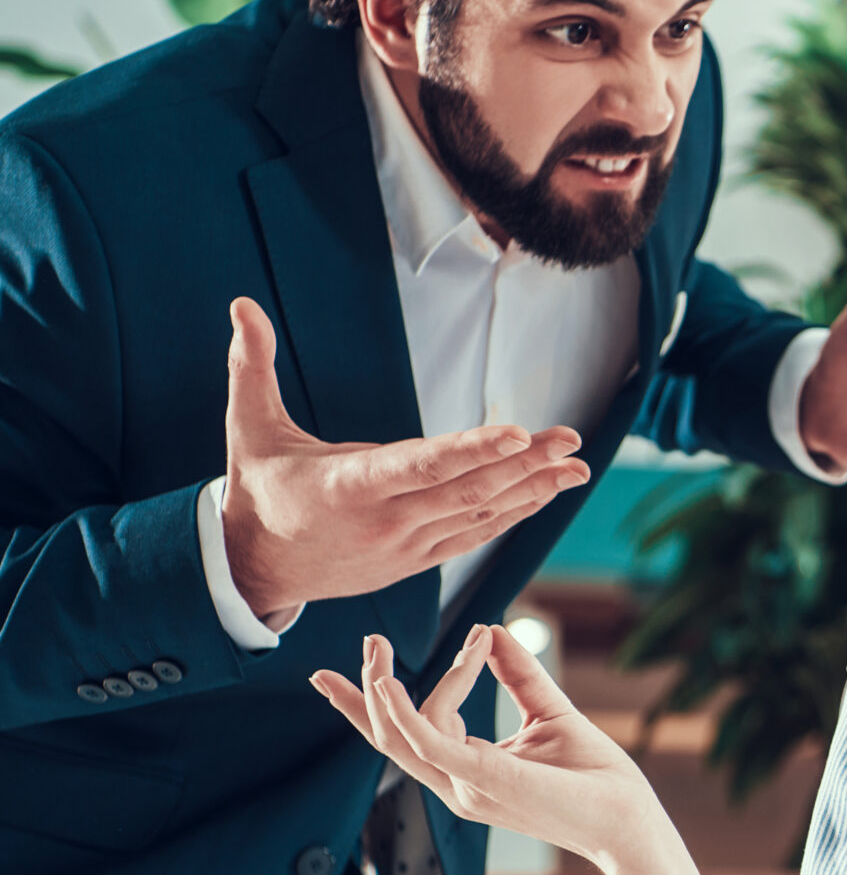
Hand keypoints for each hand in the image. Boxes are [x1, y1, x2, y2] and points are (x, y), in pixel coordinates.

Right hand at [222, 299, 588, 624]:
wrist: (257, 570)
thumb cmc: (259, 491)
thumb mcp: (249, 429)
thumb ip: (251, 366)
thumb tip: (241, 304)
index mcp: (348, 487)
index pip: (421, 465)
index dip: (473, 451)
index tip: (519, 433)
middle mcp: (385, 520)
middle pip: (466, 490)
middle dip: (524, 463)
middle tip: (570, 438)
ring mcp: (406, 546)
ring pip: (480, 515)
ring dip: (533, 489)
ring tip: (577, 465)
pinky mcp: (418, 561)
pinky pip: (475, 536)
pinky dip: (513, 514)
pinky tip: (545, 492)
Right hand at [312, 625, 669, 872]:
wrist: (628, 816)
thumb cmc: (593, 775)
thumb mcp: (549, 711)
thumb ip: (518, 673)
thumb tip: (490, 629)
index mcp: (467, 771)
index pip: (404, 737)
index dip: (372, 702)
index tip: (378, 646)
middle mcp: (457, 783)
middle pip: (388, 740)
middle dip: (362, 694)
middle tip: (367, 641)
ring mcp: (466, 785)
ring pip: (400, 737)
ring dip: (383, 689)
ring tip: (378, 645)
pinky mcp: (484, 779)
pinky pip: (430, 744)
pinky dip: (406, 714)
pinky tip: (390, 685)